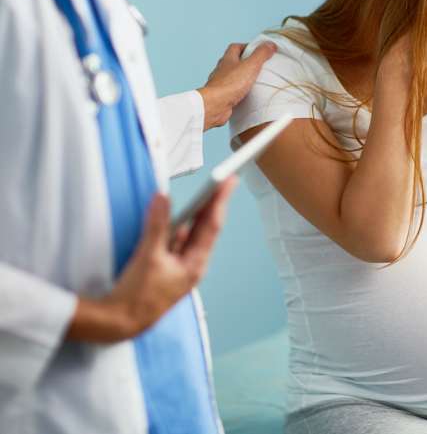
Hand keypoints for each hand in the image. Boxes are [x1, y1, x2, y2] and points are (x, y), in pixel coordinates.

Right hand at [66, 178, 237, 342]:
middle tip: (222, 181)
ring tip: (205, 194)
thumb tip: (163, 200)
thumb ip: (156, 226)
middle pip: (205, 228)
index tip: (228, 181)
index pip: (211, 226)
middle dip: (213, 204)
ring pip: (191, 235)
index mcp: (194, 265)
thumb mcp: (147, 257)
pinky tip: (174, 217)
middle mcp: (192, 266)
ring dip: (195, 214)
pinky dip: (177, 227)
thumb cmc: (136, 296)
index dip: (220, 201)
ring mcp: (180, 268)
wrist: (119, 323)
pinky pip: (177, 242)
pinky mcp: (168, 269)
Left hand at [197, 42, 275, 130]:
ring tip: (253, 81)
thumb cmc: (231, 83)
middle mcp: (221, 70)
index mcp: (227, 59)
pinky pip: (230, 90)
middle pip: (232, 62)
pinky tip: (245, 95)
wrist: (216, 104)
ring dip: (241, 77)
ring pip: (231, 77)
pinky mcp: (221, 96)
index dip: (246, 46)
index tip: (257, 50)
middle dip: (244, 62)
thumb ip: (261, 54)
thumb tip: (269, 44)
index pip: (235, 47)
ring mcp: (219, 83)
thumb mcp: (251, 65)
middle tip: (257, 66)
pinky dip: (238, 91)